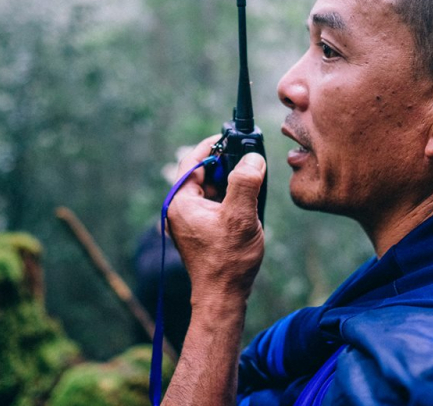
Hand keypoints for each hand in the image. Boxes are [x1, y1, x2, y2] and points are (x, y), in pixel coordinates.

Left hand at [167, 135, 266, 305]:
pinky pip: (214, 204)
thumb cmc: (227, 260)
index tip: (228, 136)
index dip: (210, 146)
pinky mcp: (201, 230)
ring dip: (229, 181)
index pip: (191, 161)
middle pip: (201, 174)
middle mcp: (180, 209)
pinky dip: (229, 198)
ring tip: (251, 178)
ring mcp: (190, 221)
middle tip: (247, 157)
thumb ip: (245, 182)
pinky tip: (248, 201)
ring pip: (210, 189)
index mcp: (180, 201)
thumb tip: (252, 158)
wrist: (222, 297)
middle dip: (225, 164)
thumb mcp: (240, 216)